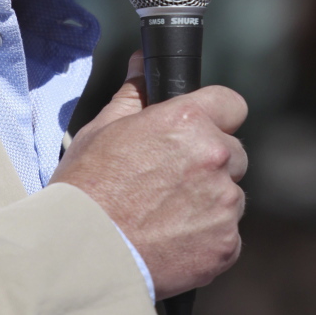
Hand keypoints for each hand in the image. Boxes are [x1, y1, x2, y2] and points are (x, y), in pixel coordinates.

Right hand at [50, 51, 247, 300]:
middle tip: (171, 179)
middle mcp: (214, 157)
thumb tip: (142, 63)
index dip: (216, 115)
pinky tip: (172, 240)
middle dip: (211, 162)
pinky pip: (227, 234)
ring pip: (231, 195)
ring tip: (165, 214)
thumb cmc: (86, 187)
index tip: (202, 128)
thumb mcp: (102, 129)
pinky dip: (208, 238)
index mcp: (187, 122)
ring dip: (210, 201)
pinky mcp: (226, 245)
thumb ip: (134, 94)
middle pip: (234, 152)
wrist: (82, 251)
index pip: (232, 104)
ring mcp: (224, 204)